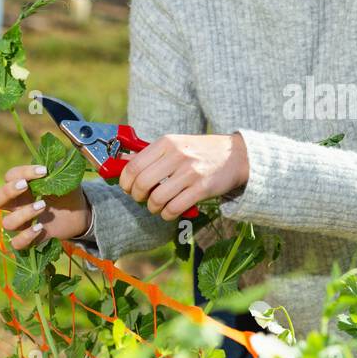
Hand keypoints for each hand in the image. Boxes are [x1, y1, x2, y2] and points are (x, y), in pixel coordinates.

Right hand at [0, 164, 91, 250]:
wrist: (81, 212)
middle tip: (25, 186)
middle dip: (8, 191)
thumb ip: (57, 168)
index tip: (43, 170)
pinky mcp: (32, 238)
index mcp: (22, 187)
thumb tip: (54, 154)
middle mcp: (18, 204)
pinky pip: (17, 244)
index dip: (23, 172)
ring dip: (23, 214)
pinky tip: (41, 228)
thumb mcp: (65, 178)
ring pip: (7, 223)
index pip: (10, 176)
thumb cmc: (68, 192)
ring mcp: (23, 222)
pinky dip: (26, 237)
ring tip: (43, 206)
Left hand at [116, 133, 248, 221]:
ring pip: (157, 199)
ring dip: (153, 208)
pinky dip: (168, 214)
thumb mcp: (175, 145)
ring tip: (157, 206)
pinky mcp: (202, 188)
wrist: (236, 155)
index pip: (133, 166)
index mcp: (166, 142)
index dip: (125, 183)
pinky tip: (170, 211)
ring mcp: (190, 172)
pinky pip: (174, 208)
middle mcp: (177, 155)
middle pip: (142, 184)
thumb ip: (150, 154)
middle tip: (142, 199)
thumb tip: (120, 162)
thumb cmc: (200, 152)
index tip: (129, 188)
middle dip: (137, 197)